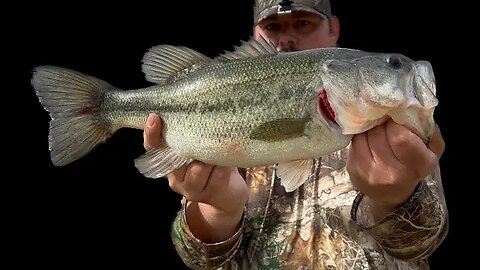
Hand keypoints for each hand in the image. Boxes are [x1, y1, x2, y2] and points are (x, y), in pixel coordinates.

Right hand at [143, 113, 248, 241]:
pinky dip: (224, 167)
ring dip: (209, 157)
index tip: (154, 117)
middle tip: (199, 129)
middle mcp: (175, 176)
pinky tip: (227, 165)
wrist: (229, 192)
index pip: (153, 146)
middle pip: (173, 159)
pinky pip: (215, 176)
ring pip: (196, 169)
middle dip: (186, 143)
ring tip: (220, 149)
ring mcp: (190, 188)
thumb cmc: (214, 161)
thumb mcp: (202, 144)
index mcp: (169, 159)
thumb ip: (195, 133)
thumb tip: (198, 109)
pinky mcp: (207, 194)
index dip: (151, 133)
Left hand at [347, 119, 443, 215]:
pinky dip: (360, 136)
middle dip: (382, 123)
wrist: (392, 193)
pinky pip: (354, 143)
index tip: (397, 119)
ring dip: (370, 129)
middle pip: (379, 133)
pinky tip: (368, 140)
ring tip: (377, 131)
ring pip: (364, 135)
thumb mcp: (431, 148)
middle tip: (386, 123)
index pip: (400, 137)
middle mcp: (393, 173)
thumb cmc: (413, 165)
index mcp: (418, 166)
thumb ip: (426, 128)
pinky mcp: (354, 170)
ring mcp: (370, 174)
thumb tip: (410, 109)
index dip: (396, 122)